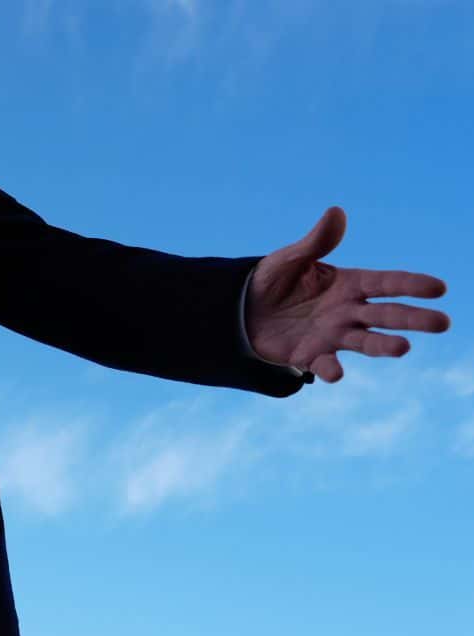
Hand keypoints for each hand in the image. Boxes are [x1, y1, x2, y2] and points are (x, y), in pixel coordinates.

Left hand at [246, 206, 450, 382]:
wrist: (242, 311)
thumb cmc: (272, 280)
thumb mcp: (291, 258)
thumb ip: (315, 242)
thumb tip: (336, 211)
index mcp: (348, 284)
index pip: (387, 283)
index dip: (412, 285)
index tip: (439, 288)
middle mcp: (348, 311)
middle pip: (387, 315)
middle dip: (414, 319)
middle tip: (442, 323)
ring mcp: (332, 335)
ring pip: (366, 341)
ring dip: (383, 346)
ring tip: (403, 348)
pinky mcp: (311, 355)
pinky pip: (324, 365)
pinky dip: (330, 370)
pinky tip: (336, 372)